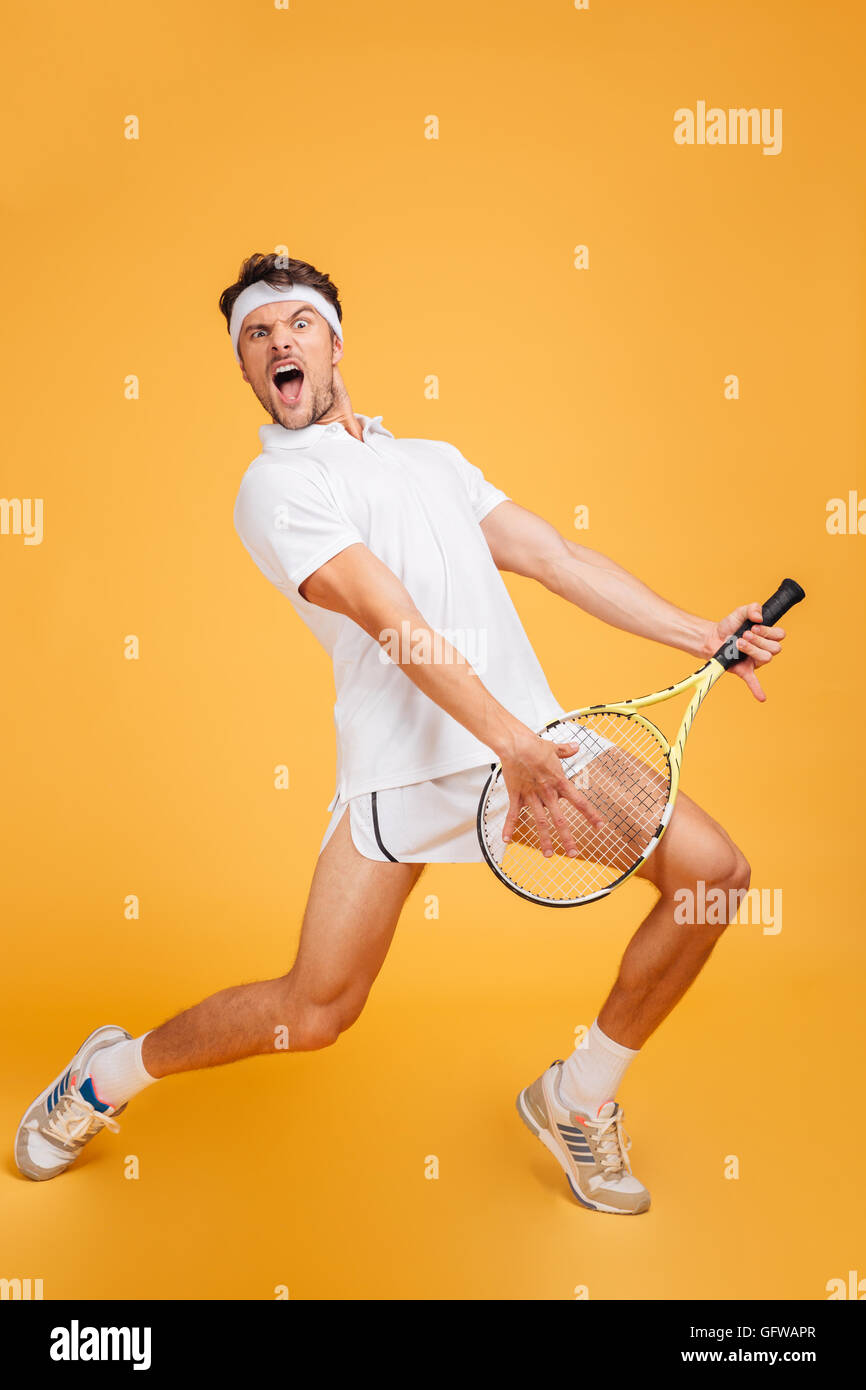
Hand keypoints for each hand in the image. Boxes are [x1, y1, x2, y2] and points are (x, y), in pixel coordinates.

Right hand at [498, 732, 605, 856]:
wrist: (516, 743)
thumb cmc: (535, 744)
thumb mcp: (554, 747)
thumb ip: (566, 750)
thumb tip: (576, 746)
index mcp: (559, 782)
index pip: (580, 802)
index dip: (591, 815)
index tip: (600, 826)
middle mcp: (548, 792)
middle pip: (560, 819)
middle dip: (567, 838)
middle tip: (573, 853)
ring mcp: (531, 795)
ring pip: (539, 822)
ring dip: (544, 839)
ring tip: (548, 854)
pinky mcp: (516, 795)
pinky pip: (513, 814)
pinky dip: (509, 827)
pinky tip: (507, 839)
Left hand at [702, 602, 785, 701]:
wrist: (712, 637)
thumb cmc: (729, 626)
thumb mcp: (740, 612)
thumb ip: (752, 608)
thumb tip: (759, 616)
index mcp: (767, 636)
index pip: (780, 635)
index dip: (769, 631)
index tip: (754, 626)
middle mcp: (764, 649)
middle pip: (774, 648)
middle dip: (759, 640)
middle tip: (744, 635)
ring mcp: (755, 661)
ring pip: (766, 659)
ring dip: (752, 649)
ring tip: (739, 643)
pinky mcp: (744, 670)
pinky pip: (753, 681)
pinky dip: (757, 689)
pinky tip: (761, 697)